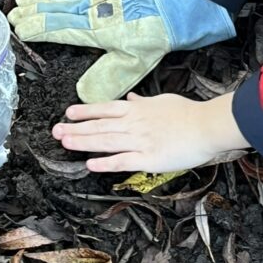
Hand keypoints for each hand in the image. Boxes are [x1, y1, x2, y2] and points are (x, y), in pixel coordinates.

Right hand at [9, 0, 233, 101]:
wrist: (173, 7)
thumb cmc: (153, 35)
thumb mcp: (132, 64)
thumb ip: (107, 78)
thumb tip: (84, 94)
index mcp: (95, 29)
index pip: (58, 28)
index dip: (37, 29)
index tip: (21, 29)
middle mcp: (92, 9)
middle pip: (54, 8)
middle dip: (31, 12)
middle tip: (14, 15)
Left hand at [52, 91, 249, 173]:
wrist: (206, 126)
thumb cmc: (188, 113)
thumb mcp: (162, 101)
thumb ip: (144, 102)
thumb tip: (131, 98)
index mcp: (137, 109)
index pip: (104, 108)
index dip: (85, 111)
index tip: (68, 113)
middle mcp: (134, 123)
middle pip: (99, 125)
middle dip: (75, 129)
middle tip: (56, 131)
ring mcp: (139, 141)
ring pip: (105, 141)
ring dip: (83, 142)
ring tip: (65, 143)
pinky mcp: (149, 158)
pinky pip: (122, 161)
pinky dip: (105, 162)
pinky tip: (90, 164)